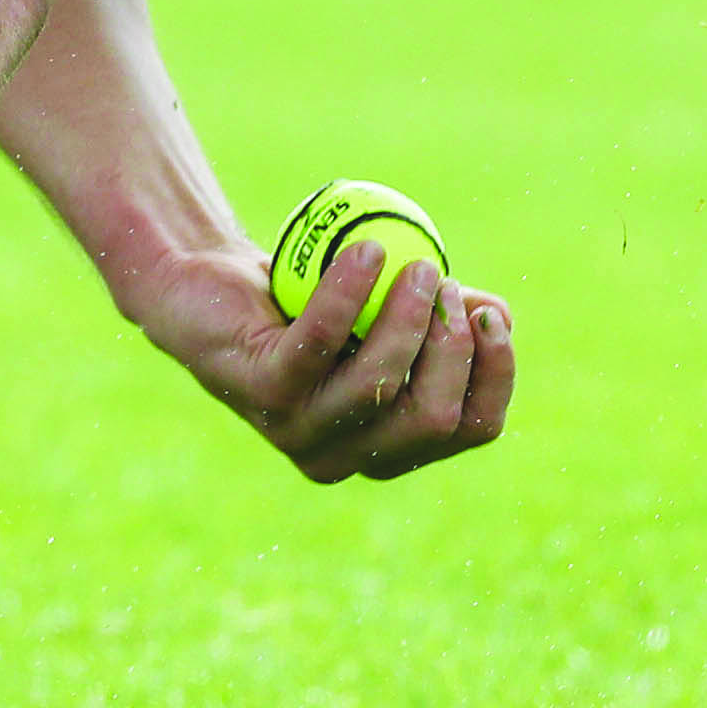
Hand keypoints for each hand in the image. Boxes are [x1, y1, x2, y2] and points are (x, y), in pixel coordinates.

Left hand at [126, 233, 515, 484]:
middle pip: (434, 417)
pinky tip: (366, 251)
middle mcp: (345, 456)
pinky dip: (350, 292)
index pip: (470, 428)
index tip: (493, 315)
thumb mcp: (384, 307)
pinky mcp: (264, 393)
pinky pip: (321, 343)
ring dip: (409, 314)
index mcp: (388, 447)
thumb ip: (439, 314)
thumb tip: (499, 315)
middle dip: (455, 346)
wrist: (208, 288)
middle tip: (445, 281)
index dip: (496, 375)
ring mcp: (301, 432)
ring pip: (382, 384)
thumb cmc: (303, 301)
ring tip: (413, 261)